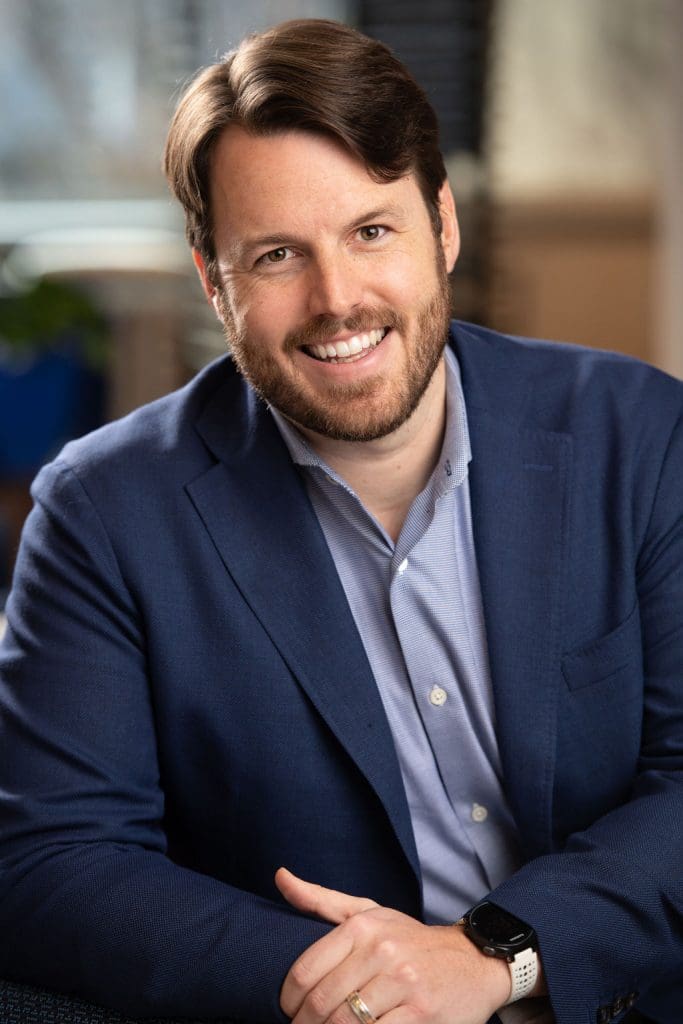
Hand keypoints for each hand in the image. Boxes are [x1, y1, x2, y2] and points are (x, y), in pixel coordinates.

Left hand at [276, 868, 510, 1023]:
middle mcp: (381, 950)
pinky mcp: (421, 1013)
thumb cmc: (410, 940)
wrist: (472, 961)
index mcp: (362, 927)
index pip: (306, 970)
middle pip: (322, 1002)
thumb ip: (320, 900)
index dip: (288, 999)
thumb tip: (280, 877)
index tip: (287, 1010)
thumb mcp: (367, 912)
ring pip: (345, 1023)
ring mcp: (403, 982)